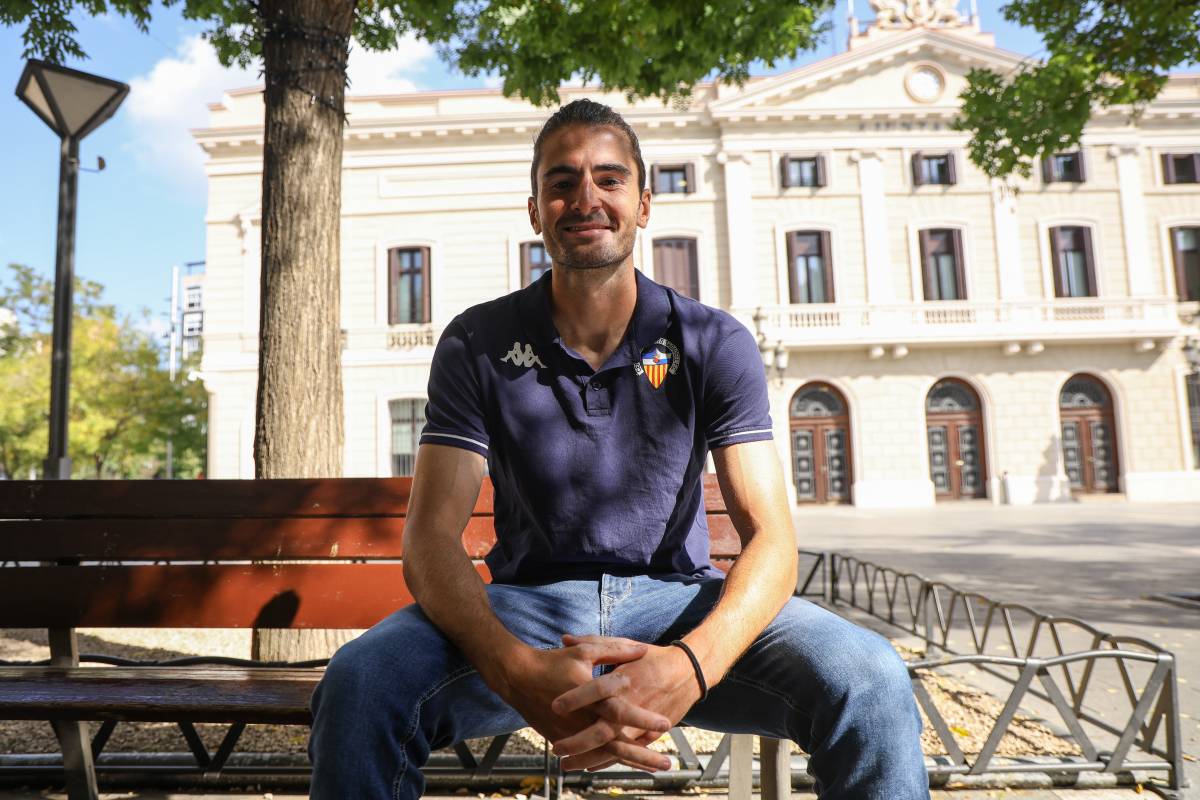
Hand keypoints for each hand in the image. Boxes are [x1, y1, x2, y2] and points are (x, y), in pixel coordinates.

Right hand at [497, 637, 672, 771]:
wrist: (518, 679)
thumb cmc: (554, 662)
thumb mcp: (585, 651)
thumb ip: (615, 650)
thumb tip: (642, 650)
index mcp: (591, 697)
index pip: (621, 711)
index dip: (643, 718)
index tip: (666, 724)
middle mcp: (583, 720)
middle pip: (617, 743)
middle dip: (644, 755)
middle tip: (667, 762)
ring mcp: (573, 734)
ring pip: (606, 753)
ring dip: (632, 761)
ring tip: (655, 767)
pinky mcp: (564, 740)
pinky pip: (590, 755)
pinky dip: (610, 760)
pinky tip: (627, 764)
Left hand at [549, 634, 703, 771]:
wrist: (688, 672)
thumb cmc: (651, 657)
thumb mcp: (624, 645)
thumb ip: (593, 643)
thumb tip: (564, 638)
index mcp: (625, 678)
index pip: (598, 689)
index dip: (576, 698)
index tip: (555, 706)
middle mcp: (632, 703)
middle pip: (604, 727)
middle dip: (579, 741)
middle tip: (557, 748)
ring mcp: (642, 722)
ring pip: (614, 746)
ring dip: (589, 757)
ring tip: (567, 764)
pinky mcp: (650, 734)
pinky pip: (627, 752)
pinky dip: (609, 761)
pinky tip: (590, 766)